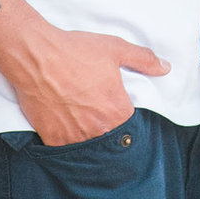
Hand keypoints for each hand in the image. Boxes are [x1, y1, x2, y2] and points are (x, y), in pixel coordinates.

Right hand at [0, 10, 169, 145]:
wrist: (34, 55)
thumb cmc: (73, 50)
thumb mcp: (114, 49)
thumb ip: (143, 60)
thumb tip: (165, 68)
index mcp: (118, 111)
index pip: (131, 127)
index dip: (123, 118)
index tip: (114, 110)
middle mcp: (99, 129)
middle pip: (110, 139)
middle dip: (105, 129)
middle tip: (94, 115)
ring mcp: (75, 136)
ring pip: (88, 147)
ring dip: (87, 137)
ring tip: (79, 121)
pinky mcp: (53, 138)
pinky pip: (65, 149)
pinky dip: (66, 141)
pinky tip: (63, 127)